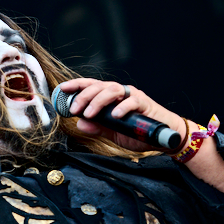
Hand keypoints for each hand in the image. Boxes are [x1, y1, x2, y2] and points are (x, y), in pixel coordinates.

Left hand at [55, 78, 186, 152]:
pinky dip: (122, 107)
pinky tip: (114, 114)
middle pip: (98, 87)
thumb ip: (98, 127)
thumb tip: (79, 124)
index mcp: (110, 97)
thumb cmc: (137, 132)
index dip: (76, 85)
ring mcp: (132, 96)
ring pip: (113, 90)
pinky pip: (132, 101)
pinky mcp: (145, 104)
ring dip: (98, 101)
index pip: (90, 87)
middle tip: (74, 109)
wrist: (162, 138)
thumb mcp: (113, 132)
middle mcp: (120, 93)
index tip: (62, 89)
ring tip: (89, 113)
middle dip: (83, 96)